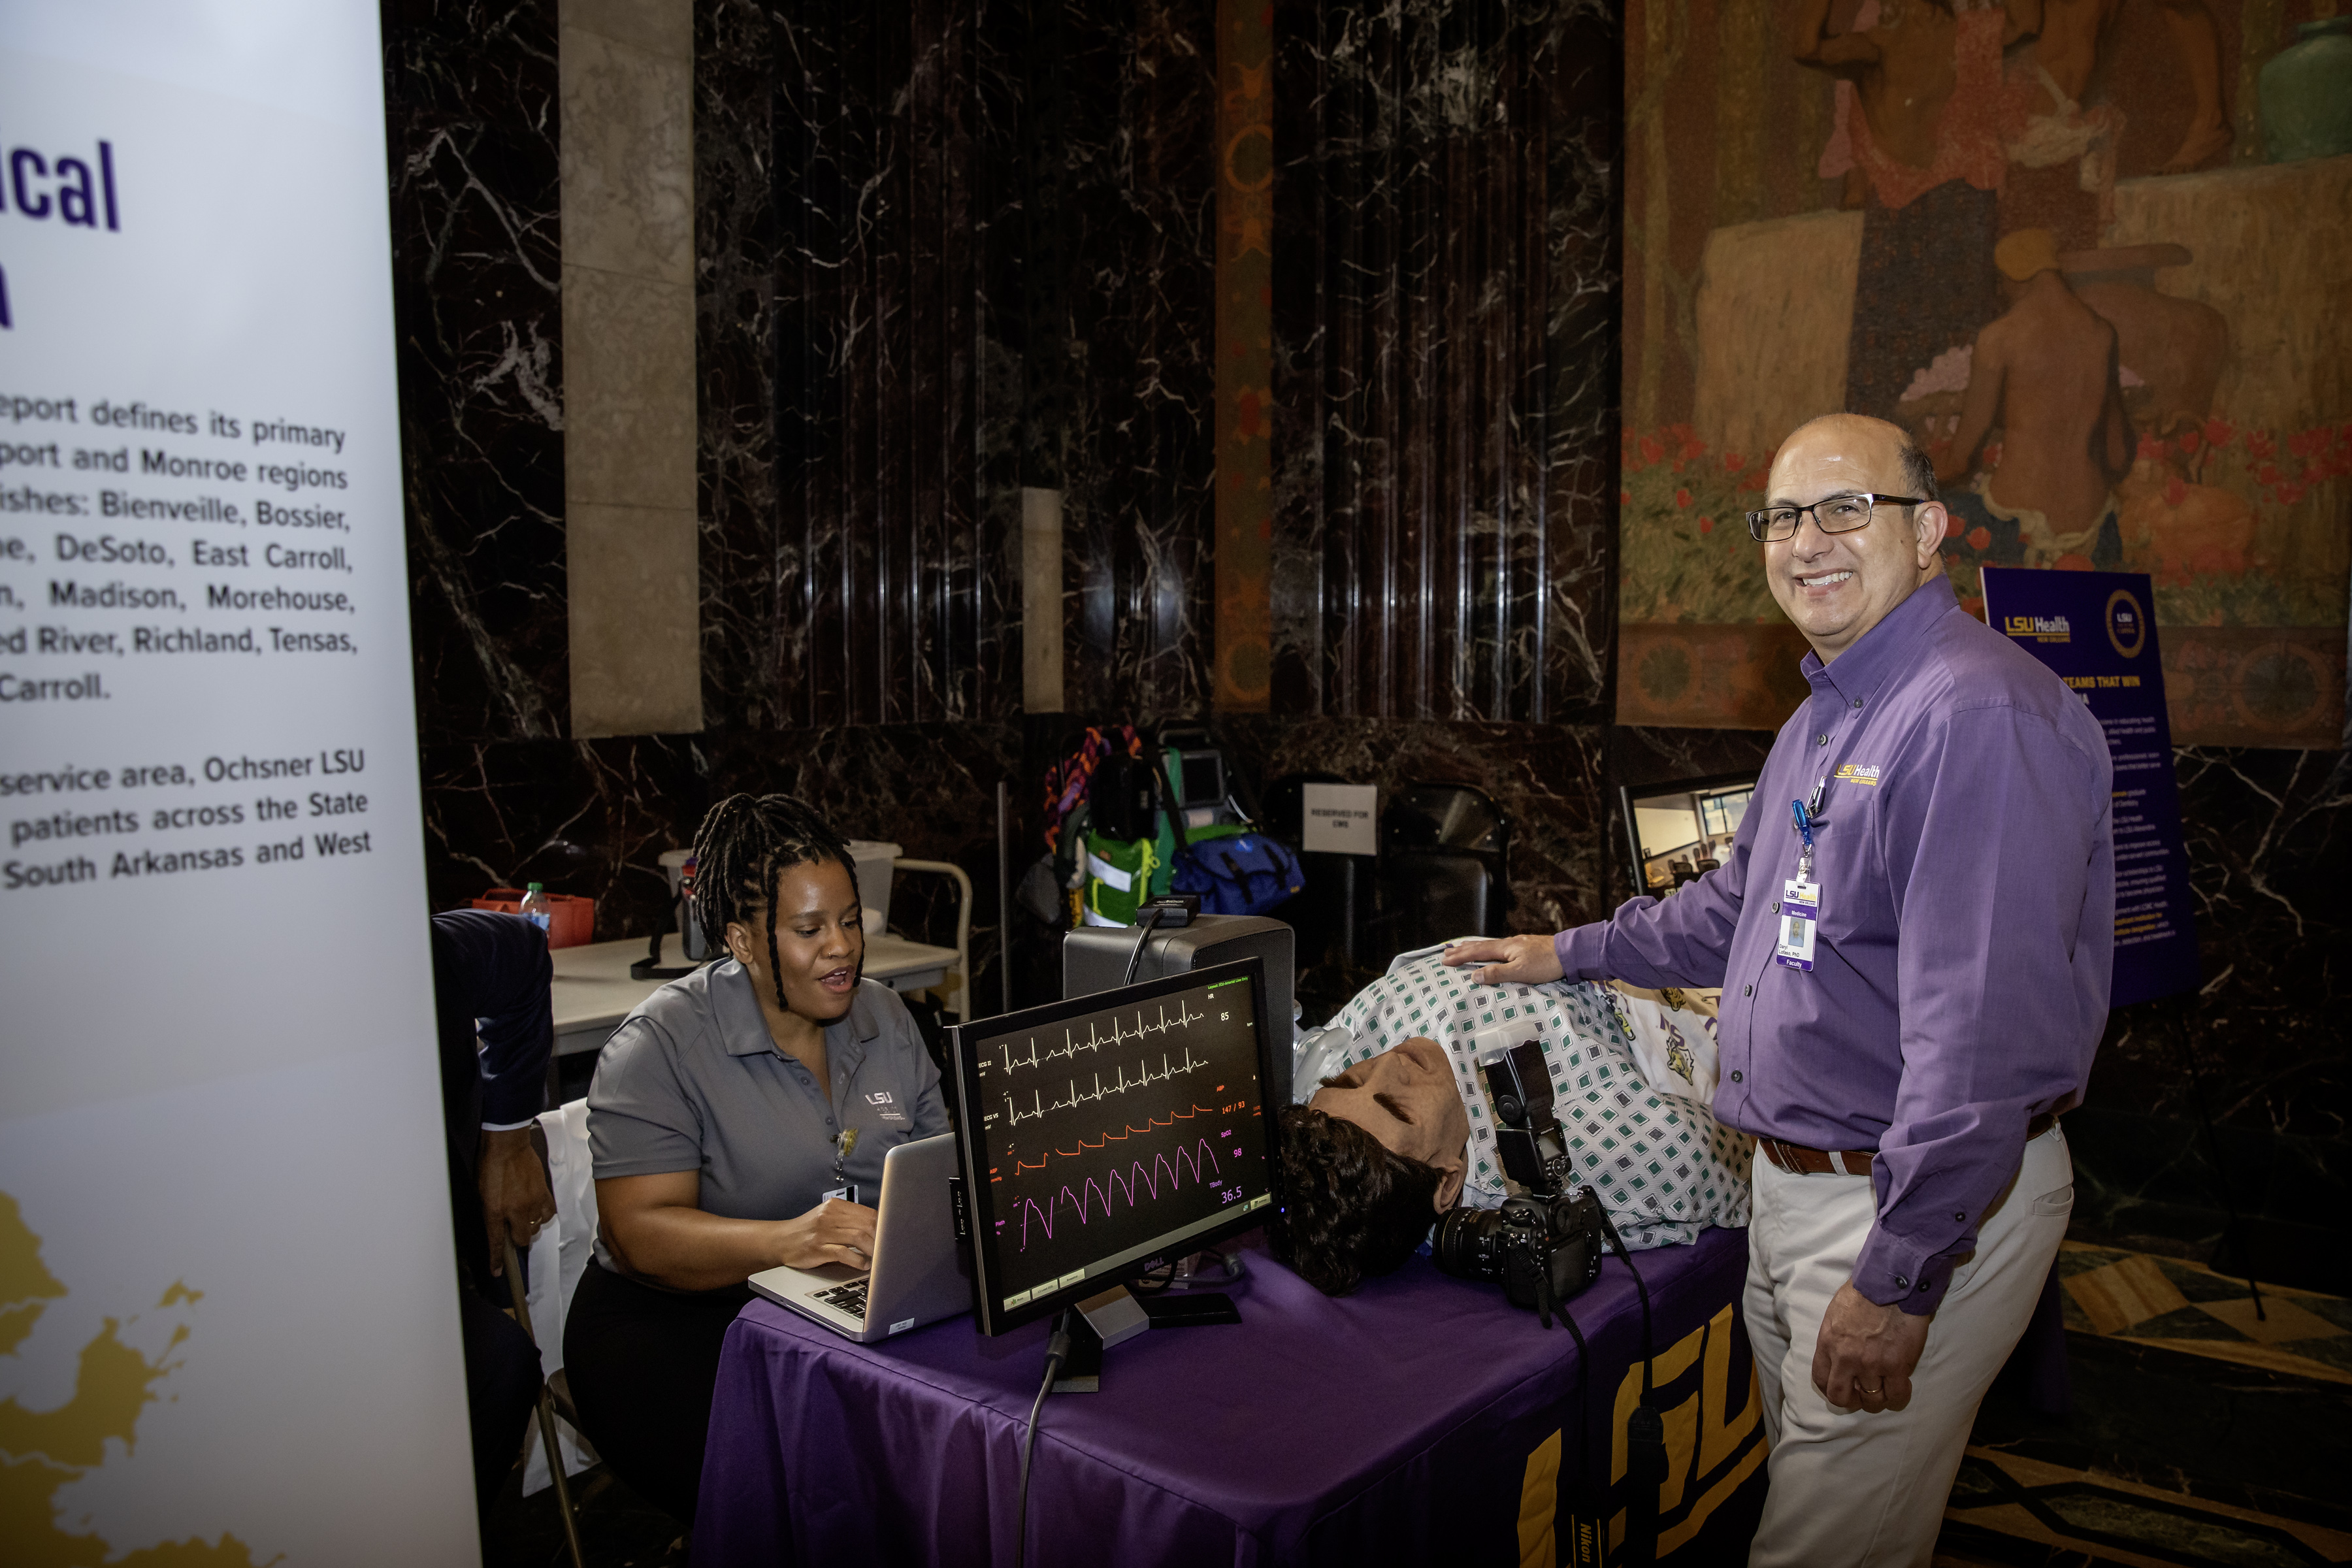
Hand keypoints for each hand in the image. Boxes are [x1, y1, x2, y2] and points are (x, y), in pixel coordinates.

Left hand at [478, 1128, 556, 1275]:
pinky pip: (548, 1214)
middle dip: (517, 1239)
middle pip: (522, 1239)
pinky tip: (536, 1210)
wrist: (507, 1145)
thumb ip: (491, 1213)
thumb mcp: (482, 1193)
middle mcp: (515, 1211)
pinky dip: (542, 1216)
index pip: (497, 1243)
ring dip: (529, 1225)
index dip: (496, 1261)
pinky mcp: (544, 1193)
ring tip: (523, 1215)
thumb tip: (498, 1225)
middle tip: (513, 1230)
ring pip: (536, 1227)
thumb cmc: (491, 1165)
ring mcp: (532, 1202)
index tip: (497, 1271)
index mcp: (495, 1211)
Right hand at [774, 1198, 878, 1271]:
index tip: (892, 1236)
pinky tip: (863, 1265)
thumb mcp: (828, 1218)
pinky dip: (857, 1260)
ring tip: (878, 1259)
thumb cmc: (808, 1231)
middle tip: (888, 1250)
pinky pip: (844, 1253)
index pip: (868, 1213)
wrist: (780, 1241)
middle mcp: (829, 1215)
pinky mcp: (817, 1248)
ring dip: (872, 1250)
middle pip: (867, 1224)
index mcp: (835, 1206)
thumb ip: (849, 1220)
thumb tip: (879, 1229)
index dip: (884, 1226)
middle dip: (881, 1239)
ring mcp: (823, 1232)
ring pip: (858, 1237)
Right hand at [1439, 934, 1564, 987]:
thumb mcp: (1520, 972)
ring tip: (1463, 947)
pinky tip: (1491, 950)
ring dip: (1474, 947)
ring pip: (1490, 944)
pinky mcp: (1525, 946)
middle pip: (1480, 946)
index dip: (1460, 957)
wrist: (1569, 953)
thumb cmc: (1545, 964)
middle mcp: (1508, 943)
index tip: (1445, 961)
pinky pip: (1499, 946)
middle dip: (1462, 950)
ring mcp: (1517, 944)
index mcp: (1505, 948)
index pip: (1477, 953)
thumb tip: (1474, 976)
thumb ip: (1497, 974)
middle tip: (1446, 952)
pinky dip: (1488, 948)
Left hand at [1812, 1281, 1930, 1412]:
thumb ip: (1834, 1339)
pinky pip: (1897, 1396)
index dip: (1831, 1388)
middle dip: (1851, 1401)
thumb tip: (1838, 1356)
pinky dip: (1898, 1397)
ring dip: (1878, 1399)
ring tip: (1884, 1389)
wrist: (1892, 1283)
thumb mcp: (1835, 1314)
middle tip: (1862, 1395)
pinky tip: (1899, 1388)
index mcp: (1828, 1343)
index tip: (1842, 1387)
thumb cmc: (1865, 1292)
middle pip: (1841, 1397)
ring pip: (1872, 1401)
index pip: (1821, 1379)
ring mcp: (1872, 1364)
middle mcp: (1846, 1358)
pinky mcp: (1897, 1366)